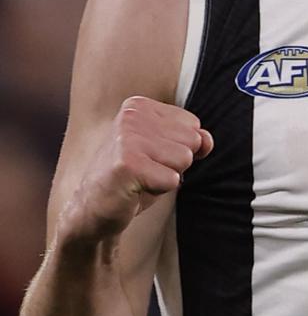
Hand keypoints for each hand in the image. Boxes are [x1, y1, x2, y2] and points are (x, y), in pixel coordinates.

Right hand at [62, 97, 212, 245]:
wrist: (92, 210)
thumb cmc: (133, 179)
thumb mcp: (166, 153)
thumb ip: (192, 141)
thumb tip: (207, 139)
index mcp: (140, 106)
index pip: (192, 124)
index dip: (178, 148)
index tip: (150, 157)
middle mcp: (132, 115)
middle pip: (192, 140)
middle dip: (175, 163)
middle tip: (145, 171)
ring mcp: (128, 138)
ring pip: (184, 159)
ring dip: (166, 177)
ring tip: (140, 179)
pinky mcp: (128, 163)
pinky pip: (173, 179)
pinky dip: (159, 190)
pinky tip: (134, 189)